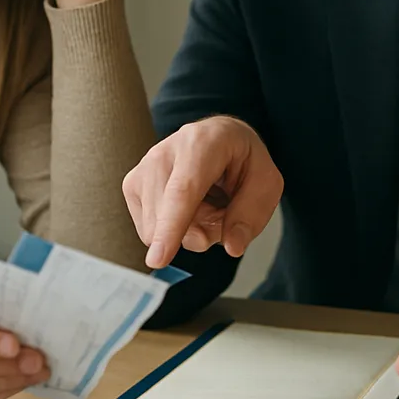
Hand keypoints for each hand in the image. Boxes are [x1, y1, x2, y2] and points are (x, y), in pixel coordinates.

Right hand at [123, 115, 283, 268]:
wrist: (218, 138)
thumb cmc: (242, 160)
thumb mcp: (266, 185)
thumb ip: (251, 216)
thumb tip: (232, 246)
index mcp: (203, 143)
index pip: (183, 190)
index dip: (171, 226)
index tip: (159, 259)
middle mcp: (166, 150)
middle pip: (168, 216)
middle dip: (201, 232)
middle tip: (223, 211)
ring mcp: (144, 166)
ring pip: (155, 229)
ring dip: (187, 231)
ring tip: (206, 205)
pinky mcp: (132, 184)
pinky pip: (148, 231)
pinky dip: (171, 230)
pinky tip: (187, 209)